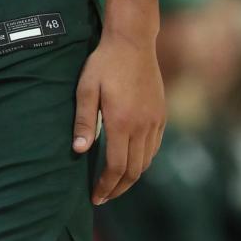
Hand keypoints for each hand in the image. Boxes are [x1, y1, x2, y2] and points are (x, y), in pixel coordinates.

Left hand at [72, 29, 164, 203]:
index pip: (115, 167)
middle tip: (103, 197)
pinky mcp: (161, 116)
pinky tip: (131, 163)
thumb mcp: (86, 89)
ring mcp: (155, 122)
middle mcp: (142, 126)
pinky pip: (154, 148)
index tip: (95, 197)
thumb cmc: (104, 63)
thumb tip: (79, 150)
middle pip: (133, 170)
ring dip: (131, 177)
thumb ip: (83, 121)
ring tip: (114, 184)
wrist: (133, 42)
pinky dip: (143, 161)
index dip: (106, 186)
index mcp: (122, 122)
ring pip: (146, 162)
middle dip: (117, 188)